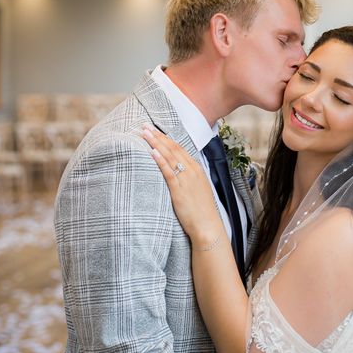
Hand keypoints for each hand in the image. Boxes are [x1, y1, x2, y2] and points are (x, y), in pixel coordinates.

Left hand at [142, 125, 221, 239]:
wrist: (208, 227)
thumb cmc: (201, 211)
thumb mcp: (197, 190)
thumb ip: (187, 179)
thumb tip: (176, 174)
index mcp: (197, 169)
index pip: (179, 148)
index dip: (166, 138)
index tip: (154, 129)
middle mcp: (192, 171)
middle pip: (173, 148)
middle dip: (158, 136)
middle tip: (144, 125)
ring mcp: (186, 179)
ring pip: (169, 156)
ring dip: (156, 143)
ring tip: (144, 133)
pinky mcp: (179, 190)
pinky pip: (168, 172)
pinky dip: (160, 160)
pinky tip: (152, 151)